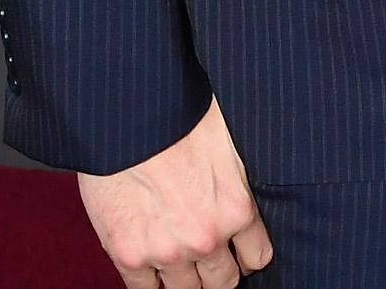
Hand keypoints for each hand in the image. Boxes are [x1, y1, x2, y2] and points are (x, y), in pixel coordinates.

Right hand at [78, 97, 274, 288]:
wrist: (129, 115)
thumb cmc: (180, 115)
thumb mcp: (229, 143)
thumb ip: (238, 182)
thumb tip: (250, 187)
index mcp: (236, 209)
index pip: (257, 257)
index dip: (246, 256)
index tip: (237, 252)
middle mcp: (206, 237)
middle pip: (223, 282)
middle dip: (217, 272)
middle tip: (208, 260)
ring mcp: (167, 251)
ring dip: (184, 279)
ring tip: (179, 262)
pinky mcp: (128, 255)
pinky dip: (150, 284)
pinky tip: (151, 270)